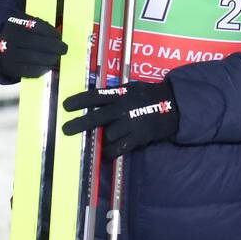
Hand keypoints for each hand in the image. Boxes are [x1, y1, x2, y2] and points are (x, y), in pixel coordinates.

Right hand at [0, 14, 66, 79]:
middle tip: (64, 49)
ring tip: (57, 58)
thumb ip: (38, 27)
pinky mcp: (9, 68)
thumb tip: (59, 35)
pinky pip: (29, 70)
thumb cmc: (15, 35)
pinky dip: (41, 69)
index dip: (51, 32)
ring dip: (50, 59)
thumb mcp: (21, 24)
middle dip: (54, 47)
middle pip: (36, 43)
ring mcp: (7, 55)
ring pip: (34, 57)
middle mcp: (8, 39)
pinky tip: (48, 66)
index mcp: (13, 24)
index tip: (59, 36)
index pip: (36, 27)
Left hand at [61, 80, 178, 159]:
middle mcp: (124, 107)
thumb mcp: (133, 88)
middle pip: (96, 117)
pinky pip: (119, 148)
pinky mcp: (139, 136)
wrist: (175, 105)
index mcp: (122, 93)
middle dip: (79, 124)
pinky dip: (111, 151)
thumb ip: (117, 94)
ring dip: (103, 139)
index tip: (66, 106)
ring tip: (103, 140)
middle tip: (66, 129)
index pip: (96, 96)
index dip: (80, 101)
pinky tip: (109, 152)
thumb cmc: (151, 95)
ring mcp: (131, 123)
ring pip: (108, 135)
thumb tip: (96, 99)